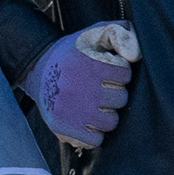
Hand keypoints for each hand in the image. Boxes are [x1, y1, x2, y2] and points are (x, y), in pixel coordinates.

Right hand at [23, 28, 132, 145]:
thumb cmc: (76, 53)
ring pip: (110, 122)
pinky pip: (95, 140)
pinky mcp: (62, 127)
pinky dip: (93, 133)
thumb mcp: (96, 33)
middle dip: (114, 93)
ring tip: (93, 103)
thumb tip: (134, 55)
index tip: (107, 69)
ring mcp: (69, 109)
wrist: (39, 69)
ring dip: (106, 114)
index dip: (119, 71)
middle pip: (120, 99)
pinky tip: (86, 119)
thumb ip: (121, 34)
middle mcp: (77, 87)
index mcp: (87, 62)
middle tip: (100, 87)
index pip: (125, 73)